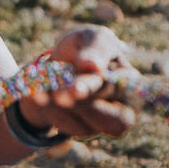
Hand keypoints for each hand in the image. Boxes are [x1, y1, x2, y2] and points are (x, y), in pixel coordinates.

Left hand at [19, 25, 136, 138]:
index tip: (76, 86)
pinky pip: (67, 127)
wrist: (63, 62)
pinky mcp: (84, 130)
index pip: (118, 88)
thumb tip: (93, 67)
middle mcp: (124, 108)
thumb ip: (96, 48)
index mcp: (130, 82)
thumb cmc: (85, 47)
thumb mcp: (91, 38)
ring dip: (58, 108)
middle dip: (78, 102)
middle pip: (107, 115)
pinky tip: (38, 95)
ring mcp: (104, 123)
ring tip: (39, 89)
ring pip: (86, 127)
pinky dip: (48, 110)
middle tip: (58, 95)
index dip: (95, 87)